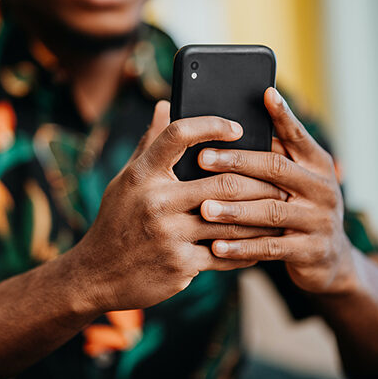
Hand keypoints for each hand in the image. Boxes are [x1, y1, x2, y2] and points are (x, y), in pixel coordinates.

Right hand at [68, 101, 284, 311]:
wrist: (97, 274)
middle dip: (258, 181)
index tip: (237, 128)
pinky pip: (226, 254)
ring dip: (261, 216)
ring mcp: (169, 235)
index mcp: (142, 174)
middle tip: (280, 178)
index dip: (212, 125)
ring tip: (280, 209)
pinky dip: (248, 250)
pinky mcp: (181, 264)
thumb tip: (165, 104)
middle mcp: (156, 201)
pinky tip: (262, 243)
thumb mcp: (125, 180)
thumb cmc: (116, 220)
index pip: (178, 135)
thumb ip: (150, 143)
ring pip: (231, 220)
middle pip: (222, 182)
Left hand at [198, 88, 356, 294]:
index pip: (297, 135)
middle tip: (201, 158)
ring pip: (271, 210)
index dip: (283, 115)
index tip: (265, 93)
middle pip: (276, 168)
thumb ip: (274, 155)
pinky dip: (242, 248)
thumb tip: (230, 126)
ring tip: (203, 208)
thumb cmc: (299, 208)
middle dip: (236, 162)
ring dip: (234, 209)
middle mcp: (322, 187)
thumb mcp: (297, 180)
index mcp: (317, 164)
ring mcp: (319, 220)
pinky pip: (271, 247)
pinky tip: (216, 246)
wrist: (331, 259)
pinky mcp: (311, 250)